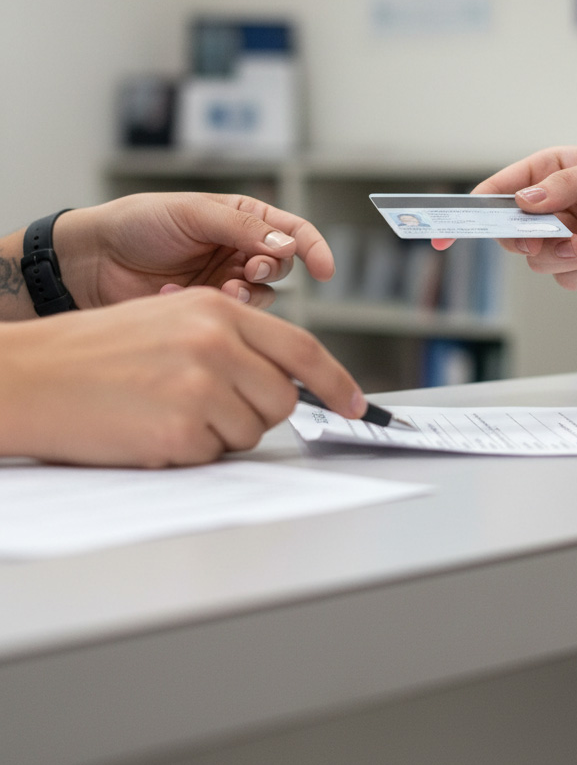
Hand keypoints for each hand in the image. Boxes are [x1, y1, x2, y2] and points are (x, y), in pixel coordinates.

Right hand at [0, 289, 366, 466]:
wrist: (30, 377)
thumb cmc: (95, 351)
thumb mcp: (172, 318)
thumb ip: (233, 339)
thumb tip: (284, 376)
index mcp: (218, 310)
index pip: (302, 348)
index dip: (336, 381)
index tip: (356, 405)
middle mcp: (217, 343)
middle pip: (282, 398)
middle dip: (258, 411)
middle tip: (211, 406)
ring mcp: (200, 387)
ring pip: (251, 430)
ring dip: (220, 433)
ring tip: (168, 410)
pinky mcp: (180, 431)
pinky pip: (213, 455)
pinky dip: (189, 451)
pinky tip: (150, 429)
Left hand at [55, 193, 335, 309]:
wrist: (92, 260)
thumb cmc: (138, 224)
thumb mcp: (193, 214)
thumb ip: (242, 228)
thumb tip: (286, 243)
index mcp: (243, 218)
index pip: (293, 230)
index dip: (313, 248)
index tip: (324, 269)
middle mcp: (240, 250)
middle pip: (282, 266)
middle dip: (270, 270)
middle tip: (249, 272)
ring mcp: (226, 281)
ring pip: (262, 296)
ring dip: (246, 294)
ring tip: (221, 291)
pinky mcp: (209, 309)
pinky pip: (232, 316)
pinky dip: (215, 309)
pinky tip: (178, 296)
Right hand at [434, 147, 576, 288]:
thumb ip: (568, 185)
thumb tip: (526, 200)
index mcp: (548, 172)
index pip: (496, 191)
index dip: (468, 210)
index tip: (446, 232)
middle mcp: (548, 207)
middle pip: (509, 234)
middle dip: (532, 240)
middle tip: (559, 237)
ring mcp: (562, 238)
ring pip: (540, 262)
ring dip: (576, 254)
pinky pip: (568, 278)